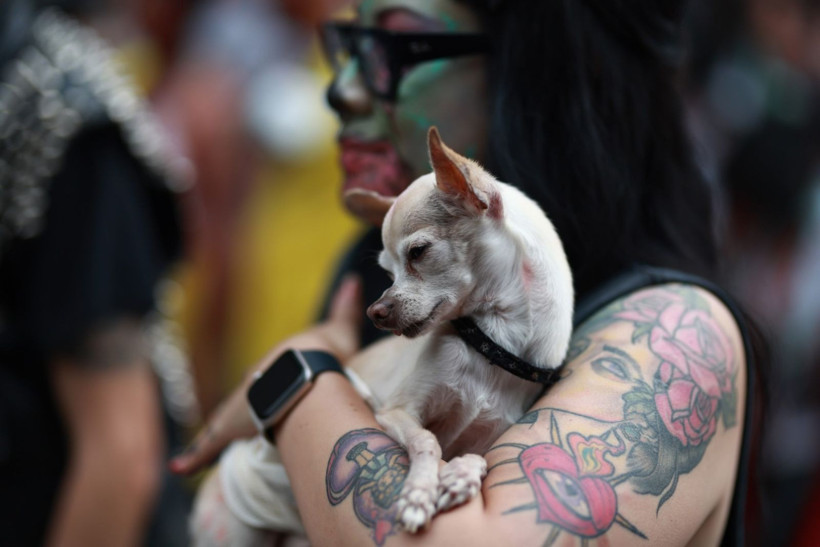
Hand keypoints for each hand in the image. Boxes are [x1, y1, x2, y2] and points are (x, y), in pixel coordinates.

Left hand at [168, 275, 363, 474]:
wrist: (306, 368)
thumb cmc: (321, 353)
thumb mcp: (337, 330)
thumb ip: (345, 306)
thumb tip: (352, 278)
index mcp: (276, 367)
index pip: (267, 378)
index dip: (268, 386)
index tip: (268, 394)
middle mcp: (253, 384)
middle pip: (245, 400)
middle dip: (242, 410)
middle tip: (241, 426)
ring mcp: (239, 405)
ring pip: (220, 424)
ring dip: (207, 439)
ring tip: (190, 458)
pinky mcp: (230, 425)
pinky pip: (208, 443)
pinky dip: (194, 454)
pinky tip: (177, 467)